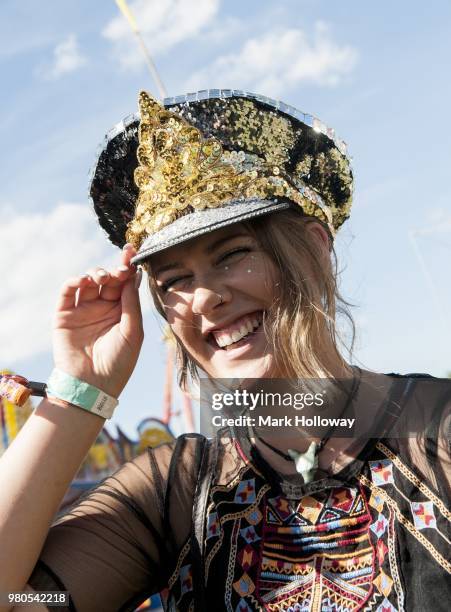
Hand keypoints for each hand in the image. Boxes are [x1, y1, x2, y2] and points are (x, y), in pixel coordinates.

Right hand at [51, 244, 143, 397]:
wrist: (92, 386)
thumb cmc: (118, 363)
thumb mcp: (133, 332)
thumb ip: (131, 303)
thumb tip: (133, 276)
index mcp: (122, 311)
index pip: (125, 284)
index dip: (127, 267)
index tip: (131, 252)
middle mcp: (103, 308)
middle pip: (108, 279)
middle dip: (113, 270)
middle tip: (118, 271)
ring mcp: (83, 310)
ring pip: (88, 281)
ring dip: (94, 273)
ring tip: (101, 278)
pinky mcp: (64, 315)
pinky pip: (67, 292)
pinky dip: (73, 281)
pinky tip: (82, 281)